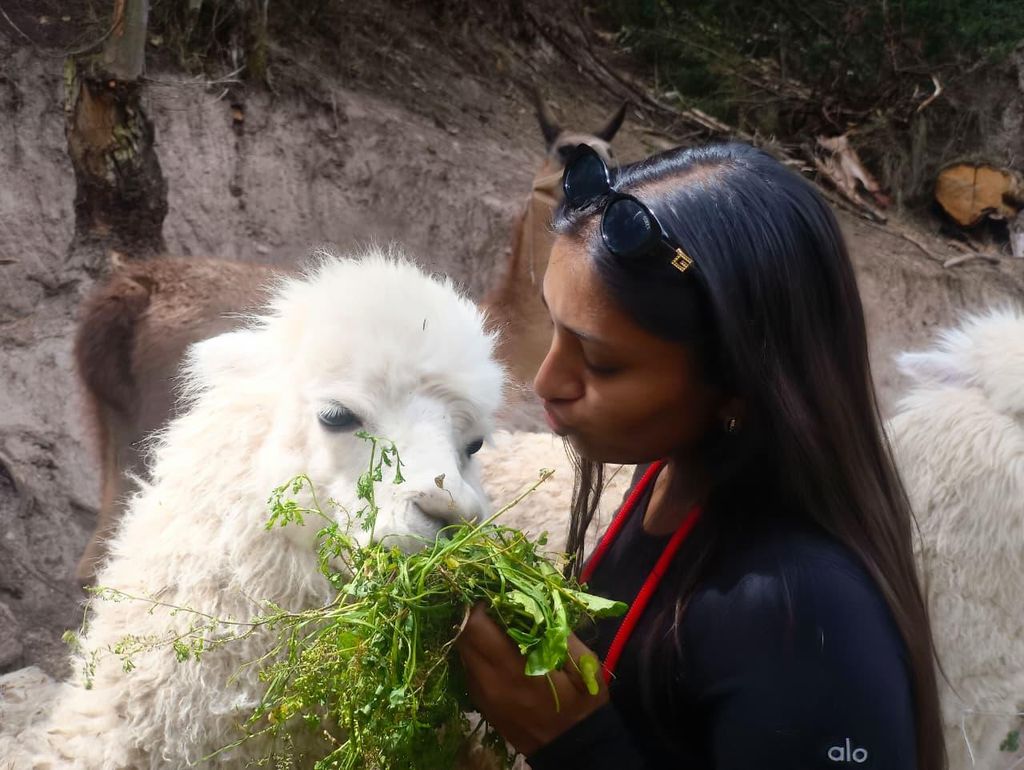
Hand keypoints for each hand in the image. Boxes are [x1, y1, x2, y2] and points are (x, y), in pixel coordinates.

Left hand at [455, 602, 609, 755]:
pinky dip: (477, 653)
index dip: (481, 605)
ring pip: (463, 653)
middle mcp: (489, 683)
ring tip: (496, 625)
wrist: (572, 749)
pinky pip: (469, 669)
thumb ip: (561, 634)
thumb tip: (541, 602)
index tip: (497, 594)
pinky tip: (496, 649)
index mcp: (514, 671)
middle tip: (495, 605)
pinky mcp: (482, 704)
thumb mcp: (584, 667)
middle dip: (474, 616)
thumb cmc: (581, 706)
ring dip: (473, 634)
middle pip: (462, 637)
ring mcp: (482, 696)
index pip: (476, 628)